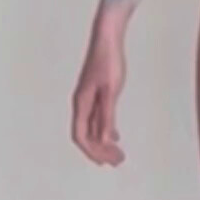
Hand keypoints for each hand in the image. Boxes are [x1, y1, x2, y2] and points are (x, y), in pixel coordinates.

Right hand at [71, 23, 126, 166]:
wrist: (108, 38)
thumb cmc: (109, 61)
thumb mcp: (111, 91)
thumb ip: (107, 116)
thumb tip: (105, 140)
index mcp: (81, 103)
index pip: (81, 136)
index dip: (92, 152)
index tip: (107, 162)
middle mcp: (81, 103)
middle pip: (87, 135)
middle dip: (100, 150)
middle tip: (118, 161)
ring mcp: (88, 98)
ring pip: (92, 127)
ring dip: (104, 142)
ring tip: (118, 154)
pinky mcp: (95, 93)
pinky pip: (97, 118)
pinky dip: (106, 129)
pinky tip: (115, 136)